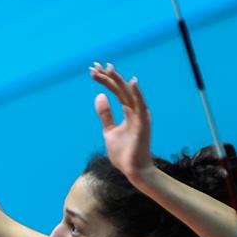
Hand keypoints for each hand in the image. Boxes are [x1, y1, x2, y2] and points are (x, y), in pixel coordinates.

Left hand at [91, 62, 153, 181]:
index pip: (116, 92)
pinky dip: (137, 93)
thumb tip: (99, 96)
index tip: (93, 71)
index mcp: (129, 112)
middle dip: (109, 77)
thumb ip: (105, 114)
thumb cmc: (124, 152)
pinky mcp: (143, 124)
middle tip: (96, 65)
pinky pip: (140, 106)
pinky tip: (131, 82)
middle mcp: (135, 111)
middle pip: (121, 89)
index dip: (106, 81)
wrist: (133, 170)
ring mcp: (140, 117)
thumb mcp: (109, 131)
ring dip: (119, 81)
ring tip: (108, 69)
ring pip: (129, 94)